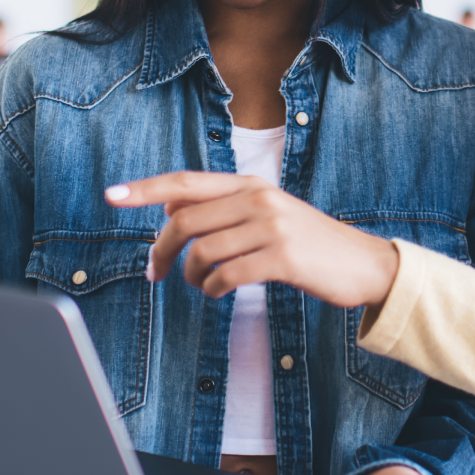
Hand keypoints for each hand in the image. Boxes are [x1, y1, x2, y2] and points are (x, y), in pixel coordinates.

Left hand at [105, 171, 398, 308]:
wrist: (363, 264)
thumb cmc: (308, 244)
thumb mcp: (267, 214)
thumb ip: (223, 209)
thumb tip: (169, 210)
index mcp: (250, 184)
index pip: (186, 182)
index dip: (145, 188)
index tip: (111, 195)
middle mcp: (258, 198)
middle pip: (185, 221)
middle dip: (160, 251)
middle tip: (154, 273)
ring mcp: (272, 227)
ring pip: (202, 253)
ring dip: (192, 277)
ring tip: (205, 285)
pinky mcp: (283, 258)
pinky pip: (226, 276)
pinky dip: (214, 289)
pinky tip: (221, 292)